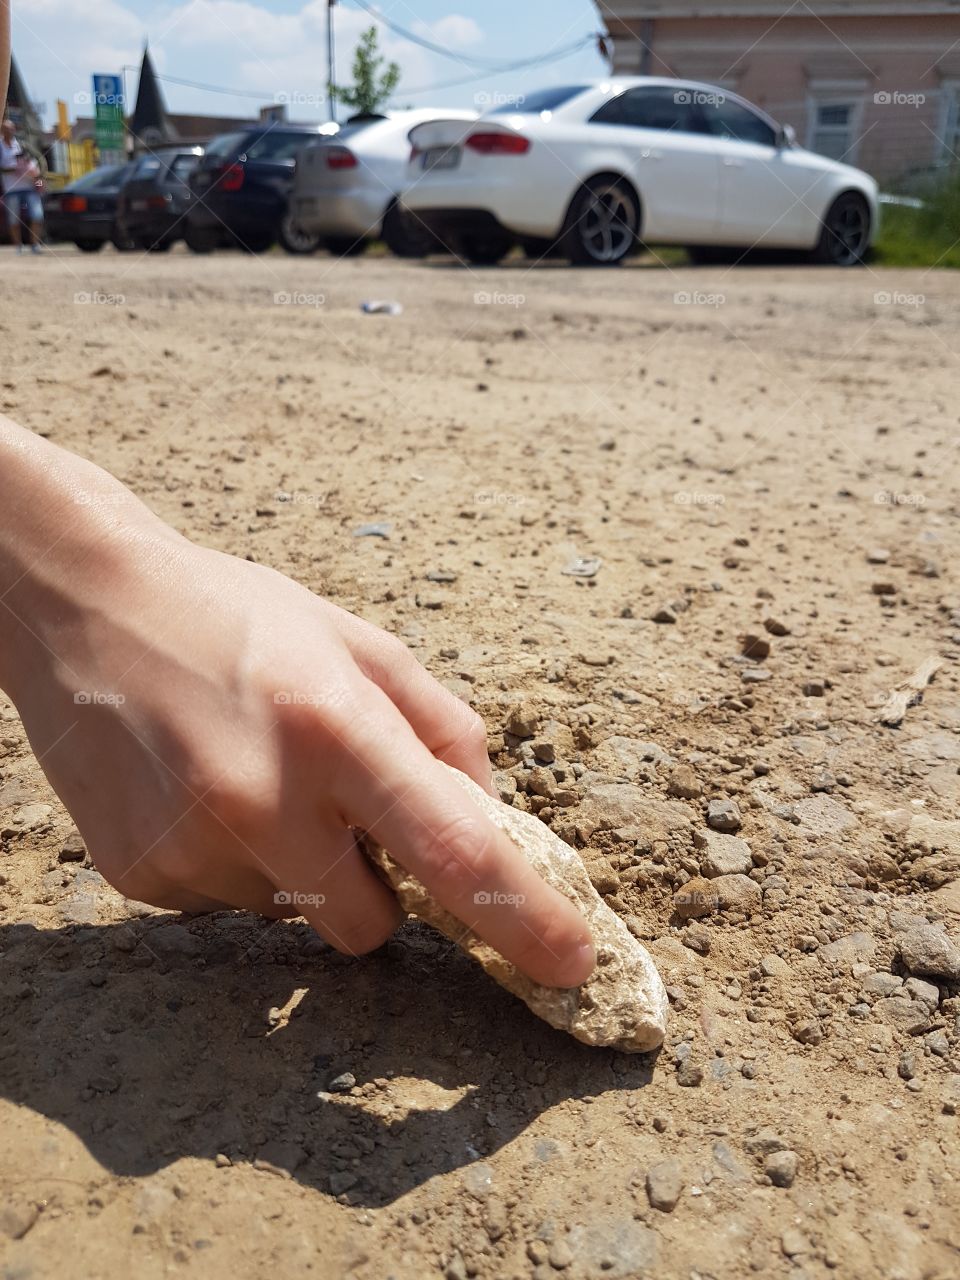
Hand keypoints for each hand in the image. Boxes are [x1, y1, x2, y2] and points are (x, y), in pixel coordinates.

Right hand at [0, 431, 594, 987]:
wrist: (83, 605)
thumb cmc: (240, 617)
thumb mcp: (361, 644)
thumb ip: (443, 731)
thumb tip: (490, 817)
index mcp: (336, 727)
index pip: (453, 851)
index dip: (524, 918)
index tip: (573, 965)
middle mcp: (263, 799)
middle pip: (372, 925)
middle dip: (379, 887)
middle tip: (338, 806)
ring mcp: (193, 846)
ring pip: (294, 914)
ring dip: (296, 866)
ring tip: (249, 773)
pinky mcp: (140, 877)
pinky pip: (226, 906)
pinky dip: (234, 864)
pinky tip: (200, 789)